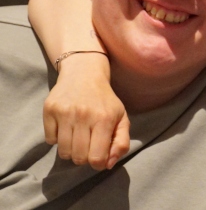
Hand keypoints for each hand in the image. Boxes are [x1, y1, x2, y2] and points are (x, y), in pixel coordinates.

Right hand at [43, 55, 129, 169]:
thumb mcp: (121, 118)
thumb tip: (108, 165)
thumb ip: (121, 143)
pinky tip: (65, 126)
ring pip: (63, 152)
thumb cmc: (104, 100)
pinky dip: (57, 138)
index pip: (97, 158)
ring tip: (77, 136)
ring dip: (70, 150)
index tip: (99, 156)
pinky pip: (50, 140)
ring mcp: (65, 112)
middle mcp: (84, 115)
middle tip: (88, 144)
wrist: (84, 73)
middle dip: (84, 157)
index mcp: (105, 119)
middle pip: (78, 158)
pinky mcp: (50, 109)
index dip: (98, 163)